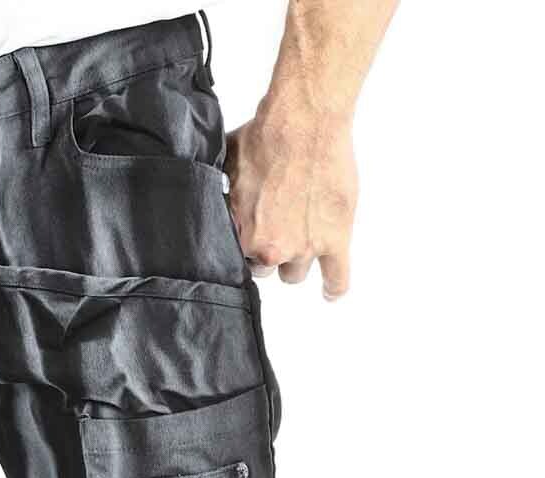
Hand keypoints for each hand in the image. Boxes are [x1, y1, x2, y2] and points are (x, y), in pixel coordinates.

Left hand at [226, 105, 357, 299]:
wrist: (305, 119)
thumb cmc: (265, 136)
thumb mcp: (227, 167)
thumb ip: (221, 193)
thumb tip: (207, 191)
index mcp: (242, 235)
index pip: (239, 260)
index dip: (245, 247)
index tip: (251, 237)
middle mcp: (270, 248)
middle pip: (267, 268)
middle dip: (270, 251)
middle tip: (278, 227)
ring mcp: (304, 247)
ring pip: (294, 275)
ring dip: (296, 261)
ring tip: (300, 241)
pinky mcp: (336, 239)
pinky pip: (337, 278)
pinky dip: (333, 287)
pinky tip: (329, 291)